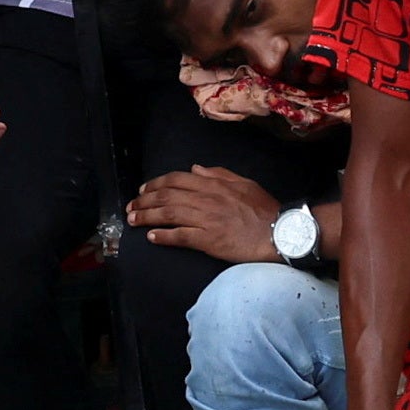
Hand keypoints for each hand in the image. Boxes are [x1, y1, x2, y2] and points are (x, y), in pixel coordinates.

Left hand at [122, 165, 287, 262]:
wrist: (279, 232)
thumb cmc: (263, 208)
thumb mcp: (243, 183)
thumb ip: (218, 174)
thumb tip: (196, 169)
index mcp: (213, 184)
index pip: (176, 179)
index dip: (156, 184)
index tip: (144, 190)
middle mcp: (206, 199)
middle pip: (166, 196)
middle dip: (144, 201)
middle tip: (131, 207)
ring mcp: (206, 219)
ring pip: (168, 214)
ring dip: (147, 217)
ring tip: (133, 221)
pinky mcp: (208, 239)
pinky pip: (180, 236)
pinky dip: (163, 236)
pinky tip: (151, 237)